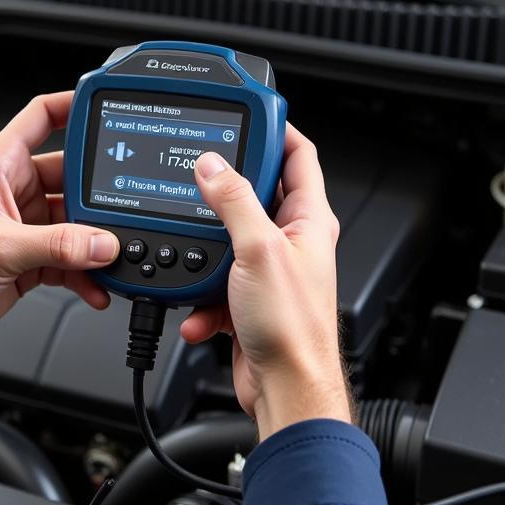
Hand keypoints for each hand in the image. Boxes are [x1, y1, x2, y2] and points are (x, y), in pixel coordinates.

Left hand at [0, 92, 118, 346]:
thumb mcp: (0, 248)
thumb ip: (56, 245)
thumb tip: (101, 243)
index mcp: (0, 164)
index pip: (43, 116)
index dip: (73, 104)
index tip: (106, 107)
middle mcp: (15, 188)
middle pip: (73, 174)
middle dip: (98, 194)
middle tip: (121, 209)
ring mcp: (27, 221)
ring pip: (76, 220)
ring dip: (94, 241)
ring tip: (109, 256)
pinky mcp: (33, 255)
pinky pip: (71, 255)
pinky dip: (86, 271)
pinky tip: (96, 284)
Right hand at [182, 124, 350, 440]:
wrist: (285, 389)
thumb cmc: (293, 328)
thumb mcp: (258, 250)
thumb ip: (234, 203)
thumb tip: (213, 166)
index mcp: (308, 219)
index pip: (298, 155)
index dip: (276, 129)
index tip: (248, 114)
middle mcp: (291, 240)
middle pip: (254, 195)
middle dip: (221, 193)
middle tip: (197, 181)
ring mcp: (268, 269)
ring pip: (225, 240)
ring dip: (203, 253)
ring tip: (196, 262)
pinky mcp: (246, 298)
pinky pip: (213, 283)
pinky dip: (199, 295)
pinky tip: (199, 310)